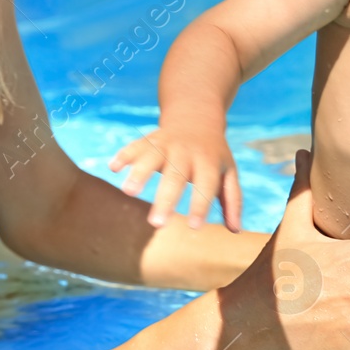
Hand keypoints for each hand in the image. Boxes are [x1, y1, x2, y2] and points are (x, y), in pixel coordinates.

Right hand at [109, 124, 241, 231]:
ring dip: (140, 173)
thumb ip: (232, 200)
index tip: (194, 227)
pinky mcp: (149, 140)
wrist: (197, 118)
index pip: (206, 185)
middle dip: (166, 199)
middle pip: (176, 176)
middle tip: (156, 224)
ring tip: (129, 192)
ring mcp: (166, 144)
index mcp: (209, 162)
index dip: (200, 205)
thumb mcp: (228, 173)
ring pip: (152, 157)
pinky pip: (135, 146)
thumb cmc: (213, 155)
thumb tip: (236, 231)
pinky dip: (124, 155)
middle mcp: (186, 152)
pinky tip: (113, 167)